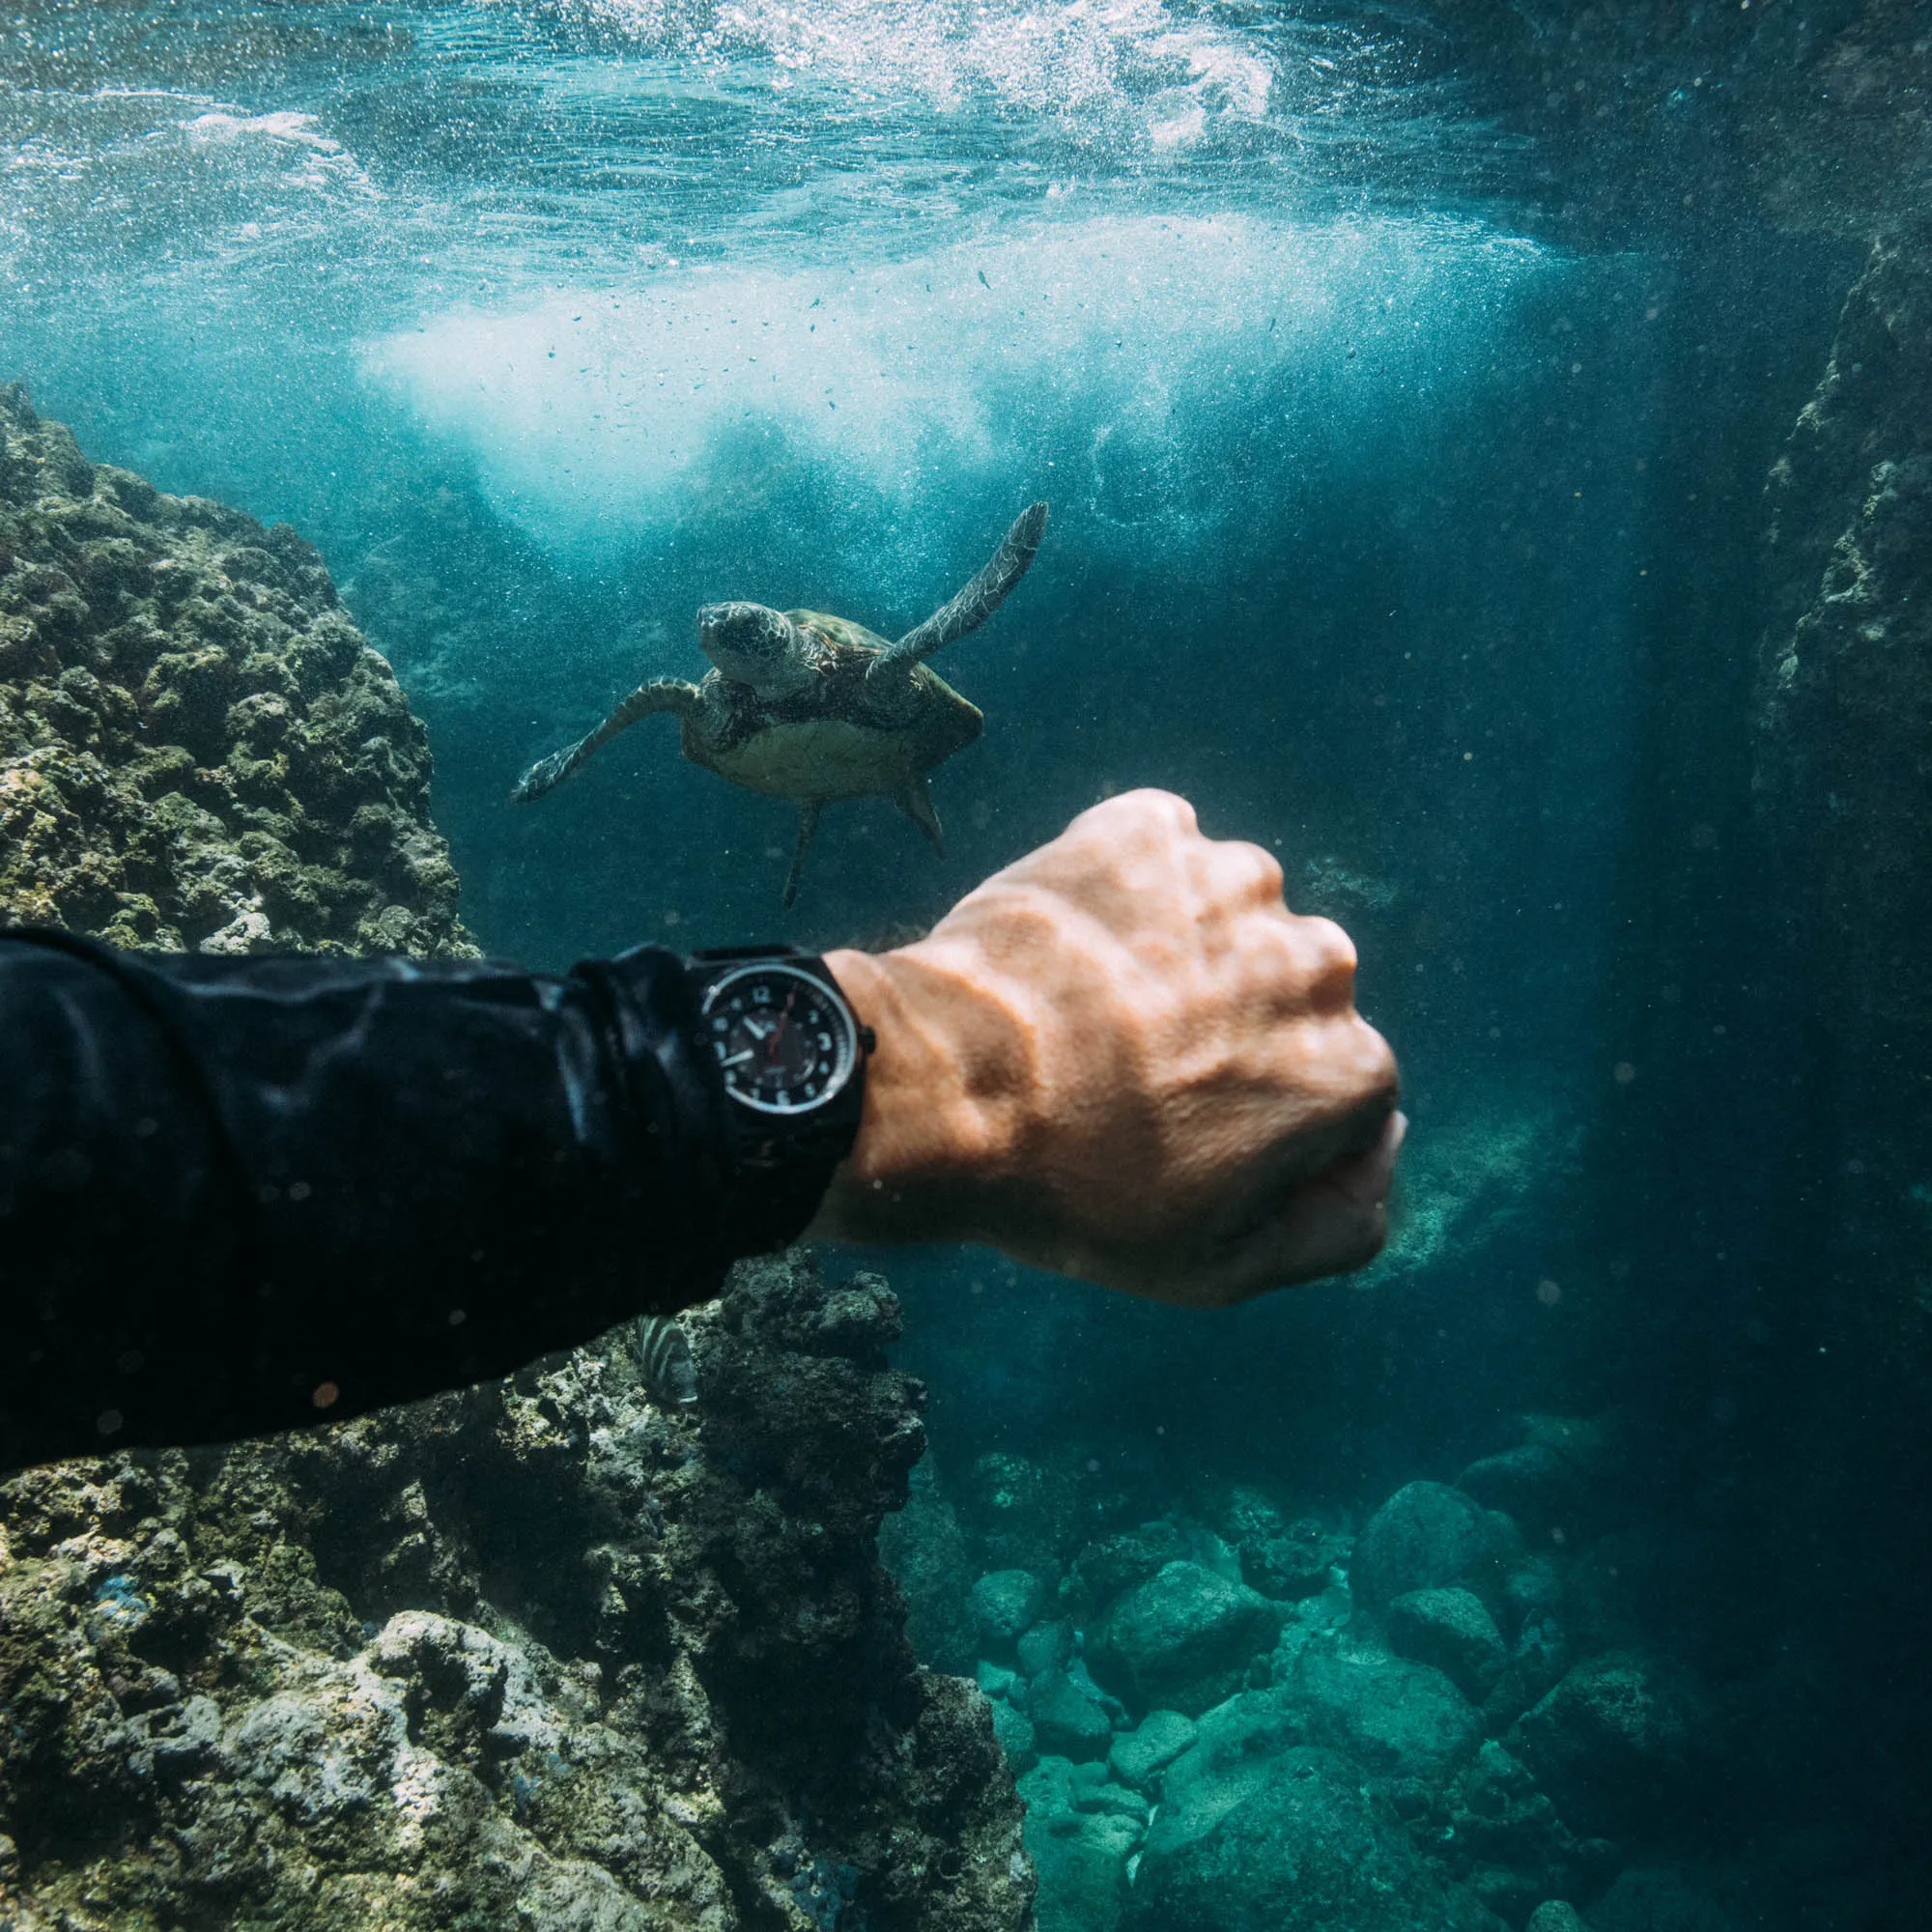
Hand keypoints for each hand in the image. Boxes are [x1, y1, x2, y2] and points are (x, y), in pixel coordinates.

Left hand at [810, 789, 1401, 1303]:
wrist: (945, 1089)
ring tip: (1098, 1010)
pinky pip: (1161, 858)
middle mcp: (1316, 962)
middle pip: (1291, 999)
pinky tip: (1076, 948)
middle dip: (1235, 1030)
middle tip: (1137, 1075)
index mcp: (1350, 1069)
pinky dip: (1127, 892)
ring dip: (1184, 955)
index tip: (1188, 1138)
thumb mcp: (1219, 1270)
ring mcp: (1231, 883)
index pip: (1341, 1094)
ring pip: (1230, 922)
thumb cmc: (1076, 1192)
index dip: (1264, 1124)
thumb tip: (1380, 1152)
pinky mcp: (1148, 831)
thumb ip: (1340, 1225)